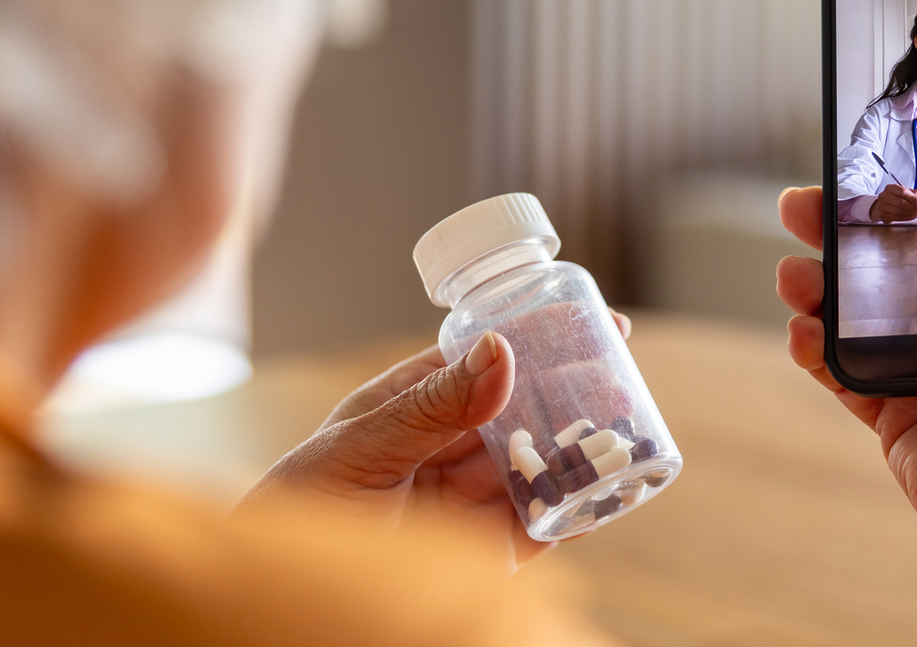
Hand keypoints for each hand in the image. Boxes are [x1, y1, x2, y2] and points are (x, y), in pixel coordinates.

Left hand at [239, 311, 629, 567]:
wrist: (285, 601)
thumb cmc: (300, 512)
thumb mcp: (362, 449)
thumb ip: (432, 407)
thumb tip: (500, 351)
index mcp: (414, 404)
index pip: (484, 358)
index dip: (535, 336)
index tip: (585, 314)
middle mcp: (450, 447)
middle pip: (526, 409)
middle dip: (574, 390)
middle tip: (623, 371)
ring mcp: (471, 500)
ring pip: (543, 464)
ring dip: (584, 447)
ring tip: (631, 428)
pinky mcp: (487, 554)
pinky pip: (545, 526)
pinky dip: (579, 510)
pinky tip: (611, 493)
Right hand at [776, 157, 916, 645]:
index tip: (899, 161)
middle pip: (910, 262)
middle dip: (857, 228)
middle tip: (812, 202)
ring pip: (866, 312)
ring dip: (823, 281)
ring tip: (793, 263)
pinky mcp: (903, 419)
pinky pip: (845, 373)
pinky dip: (814, 346)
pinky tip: (802, 325)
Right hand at [869, 183, 916, 221]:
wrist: (883, 206)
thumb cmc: (896, 199)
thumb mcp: (906, 193)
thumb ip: (915, 195)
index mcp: (891, 188)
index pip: (903, 191)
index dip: (913, 198)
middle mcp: (884, 196)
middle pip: (901, 202)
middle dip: (912, 208)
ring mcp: (882, 206)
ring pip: (899, 212)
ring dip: (909, 214)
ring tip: (914, 214)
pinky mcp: (882, 215)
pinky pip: (896, 218)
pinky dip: (905, 218)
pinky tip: (908, 216)